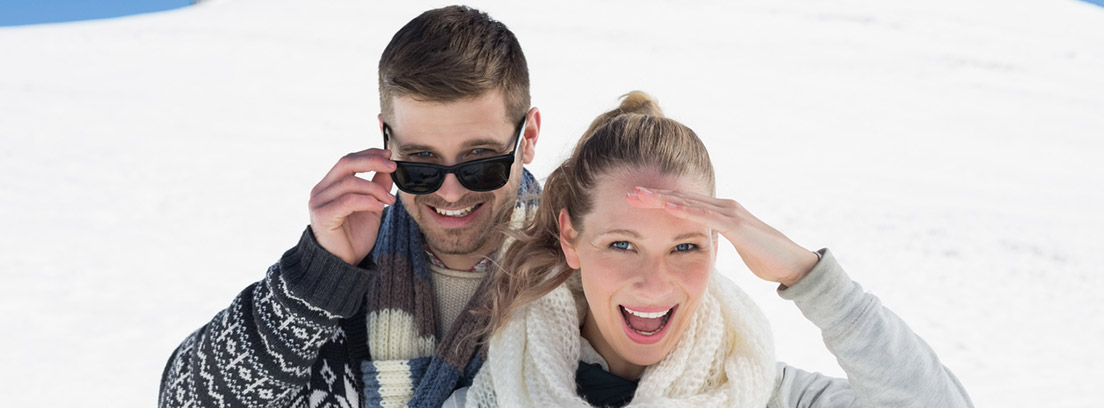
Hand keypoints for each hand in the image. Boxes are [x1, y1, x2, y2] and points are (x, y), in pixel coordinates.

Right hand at [308, 149, 396, 264]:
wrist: (343, 264)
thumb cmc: (354, 238)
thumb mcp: (372, 208)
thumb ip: (377, 188)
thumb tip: (388, 170)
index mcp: (330, 185)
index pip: (347, 160)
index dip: (368, 154)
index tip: (388, 155)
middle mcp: (321, 190)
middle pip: (346, 163)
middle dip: (372, 161)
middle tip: (392, 166)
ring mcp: (319, 202)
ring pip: (350, 182)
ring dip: (375, 188)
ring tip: (389, 200)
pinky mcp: (322, 215)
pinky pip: (347, 201)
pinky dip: (367, 200)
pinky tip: (379, 206)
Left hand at [627, 187, 817, 286]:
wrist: (792, 264)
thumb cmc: (765, 257)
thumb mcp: (733, 247)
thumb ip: (718, 240)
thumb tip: (702, 242)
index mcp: (721, 212)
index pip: (684, 203)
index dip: (659, 200)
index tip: (636, 200)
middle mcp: (724, 207)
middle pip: (682, 198)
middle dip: (654, 195)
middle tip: (629, 193)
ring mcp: (731, 213)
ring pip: (690, 203)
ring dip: (663, 199)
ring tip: (640, 196)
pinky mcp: (737, 225)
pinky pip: (706, 216)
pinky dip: (686, 210)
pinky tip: (668, 207)